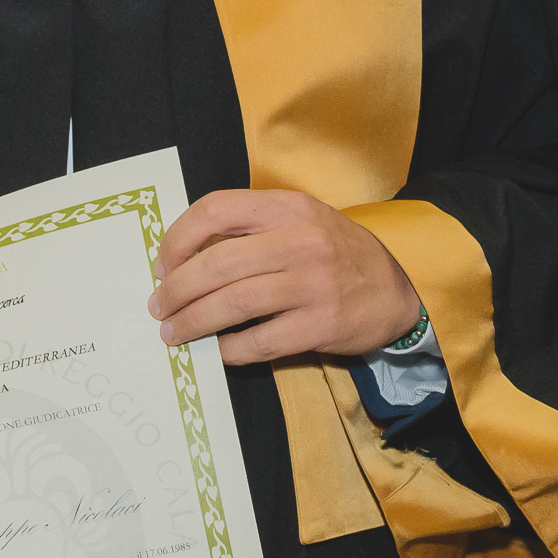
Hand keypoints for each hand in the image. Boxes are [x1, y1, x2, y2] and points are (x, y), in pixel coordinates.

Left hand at [148, 189, 423, 364]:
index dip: (178, 238)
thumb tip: (182, 257)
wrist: (399, 288)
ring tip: (173, 332)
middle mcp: (298, 240)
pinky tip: (218, 350)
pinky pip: (260, 341)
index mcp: (287, 207)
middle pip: (217, 264)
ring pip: (233, 304)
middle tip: (159, 307)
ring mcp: (312, 284)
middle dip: (176, 290)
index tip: (162, 264)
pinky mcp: (321, 325)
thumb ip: (250, 228)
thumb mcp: (298, 220)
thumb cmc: (334, 253)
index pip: (215, 209)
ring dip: (193, 322)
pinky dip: (230, 349)